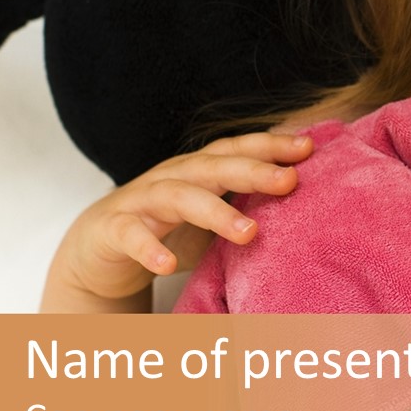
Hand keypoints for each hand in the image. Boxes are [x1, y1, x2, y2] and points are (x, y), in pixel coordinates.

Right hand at [42, 132, 311, 309]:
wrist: (99, 249)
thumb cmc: (168, 229)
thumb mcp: (212, 216)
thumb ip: (248, 209)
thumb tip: (311, 213)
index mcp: (199, 169)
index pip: (237, 149)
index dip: (270, 145)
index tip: (308, 149)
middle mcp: (173, 176)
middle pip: (215, 165)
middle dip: (253, 170)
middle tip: (289, 181)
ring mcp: (140, 199)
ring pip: (179, 196)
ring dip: (215, 212)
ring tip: (249, 233)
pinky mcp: (112, 228)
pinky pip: (130, 235)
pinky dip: (148, 248)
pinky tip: (167, 265)